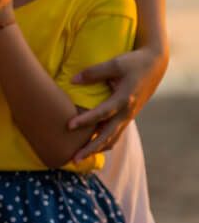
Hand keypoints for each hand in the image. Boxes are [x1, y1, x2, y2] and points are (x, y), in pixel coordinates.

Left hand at [67, 45, 167, 160]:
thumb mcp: (114, 64)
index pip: (102, 114)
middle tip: (74, 159)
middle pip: (108, 136)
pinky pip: (116, 134)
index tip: (69, 126)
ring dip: (97, 149)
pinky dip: (105, 142)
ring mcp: (128, 116)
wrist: (154, 66)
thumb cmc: (132, 63)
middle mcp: (127, 112)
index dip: (85, 120)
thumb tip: (73, 80)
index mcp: (124, 99)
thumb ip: (93, 72)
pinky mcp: (127, 116)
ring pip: (113, 138)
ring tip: (80, 157)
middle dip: (91, 149)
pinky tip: (93, 147)